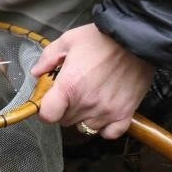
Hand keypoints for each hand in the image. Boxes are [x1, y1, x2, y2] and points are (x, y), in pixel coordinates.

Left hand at [30, 23, 154, 138]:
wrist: (135, 39)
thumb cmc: (100, 38)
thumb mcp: (69, 39)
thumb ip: (49, 57)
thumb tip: (36, 73)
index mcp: (70, 86)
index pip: (48, 115)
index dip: (45, 109)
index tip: (49, 100)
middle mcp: (87, 103)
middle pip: (65, 121)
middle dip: (64, 108)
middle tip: (72, 91)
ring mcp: (107, 112)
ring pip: (85, 127)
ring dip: (83, 116)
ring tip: (89, 97)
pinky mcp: (125, 114)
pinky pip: (109, 133)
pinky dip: (104, 127)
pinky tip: (103, 111)